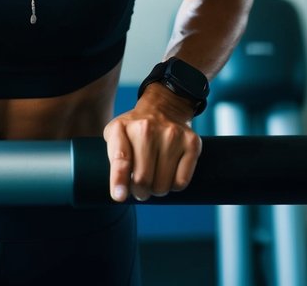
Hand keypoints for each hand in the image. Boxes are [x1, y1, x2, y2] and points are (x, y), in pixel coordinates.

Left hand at [103, 84, 200, 201]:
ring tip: (155, 178)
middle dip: (140, 192)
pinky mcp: (192, 143)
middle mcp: (147, 129)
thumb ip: (114, 160)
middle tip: (140, 187)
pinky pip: (181, 182)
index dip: (119, 180)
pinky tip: (169, 174)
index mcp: (122, 128)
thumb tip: (120, 194)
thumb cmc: (135, 130)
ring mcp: (172, 135)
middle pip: (143, 180)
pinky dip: (174, 185)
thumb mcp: (116, 136)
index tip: (119, 197)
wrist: (164, 108)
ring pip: (163, 185)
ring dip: (157, 190)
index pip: (120, 159)